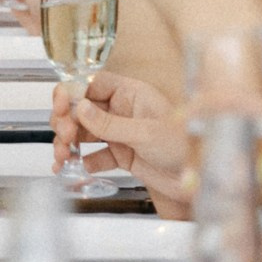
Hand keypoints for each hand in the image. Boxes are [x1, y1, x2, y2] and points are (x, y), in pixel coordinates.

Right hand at [52, 68, 191, 216]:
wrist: (200, 178)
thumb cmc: (186, 146)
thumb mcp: (145, 133)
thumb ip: (110, 123)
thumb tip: (80, 108)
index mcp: (132, 94)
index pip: (92, 84)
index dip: (72, 92)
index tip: (60, 105)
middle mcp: (123, 110)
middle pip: (82, 108)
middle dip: (66, 121)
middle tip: (64, 135)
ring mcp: (120, 132)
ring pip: (84, 131)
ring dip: (68, 142)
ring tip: (63, 156)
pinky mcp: (121, 154)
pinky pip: (94, 154)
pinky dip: (79, 160)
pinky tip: (70, 167)